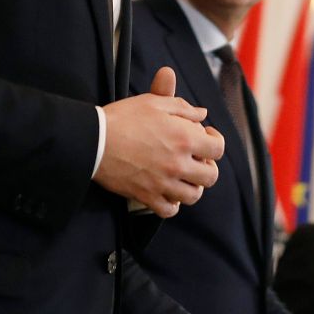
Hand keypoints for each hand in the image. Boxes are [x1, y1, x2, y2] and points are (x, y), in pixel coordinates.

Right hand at [95, 66, 222, 215]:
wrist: (94, 140)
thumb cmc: (123, 118)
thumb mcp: (154, 102)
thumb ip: (183, 107)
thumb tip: (202, 114)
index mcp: (184, 138)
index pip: (218, 148)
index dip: (215, 140)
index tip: (206, 136)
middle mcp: (178, 163)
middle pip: (211, 176)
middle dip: (207, 165)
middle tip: (196, 158)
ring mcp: (163, 183)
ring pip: (193, 195)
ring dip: (193, 185)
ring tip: (183, 175)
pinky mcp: (146, 196)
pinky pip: (169, 210)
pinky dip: (172, 204)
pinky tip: (168, 191)